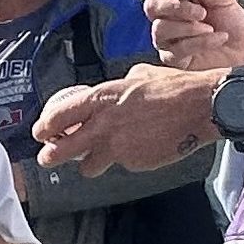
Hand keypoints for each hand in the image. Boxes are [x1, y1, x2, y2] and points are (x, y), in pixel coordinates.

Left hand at [33, 66, 218, 174]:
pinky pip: (122, 165)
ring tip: (99, 156)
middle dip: (50, 156)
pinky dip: (126, 159)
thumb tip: (112, 93)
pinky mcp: (135, 164)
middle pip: (61, 151)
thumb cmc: (174, 87)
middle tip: (48, 157)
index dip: (44, 128)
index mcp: (101, 99)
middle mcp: (104, 126)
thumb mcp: (137, 76)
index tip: (41, 133)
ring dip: (90, 163)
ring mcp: (119, 149)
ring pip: (89, 167)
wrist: (202, 107)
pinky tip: (141, 147)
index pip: (58, 117)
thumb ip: (116, 89)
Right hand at [143, 0, 243, 72]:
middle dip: (176, 7)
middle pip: (152, 6)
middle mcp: (168, 16)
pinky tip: (217, 38)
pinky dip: (200, 42)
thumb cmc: (233, 23)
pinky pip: (177, 48)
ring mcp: (168, 37)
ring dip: (189, 27)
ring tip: (211, 27)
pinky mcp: (173, 57)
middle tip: (201, 11)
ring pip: (161, 28)